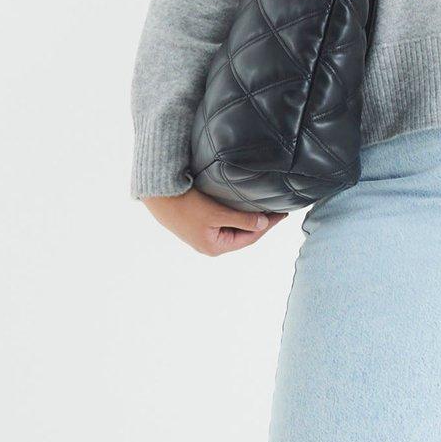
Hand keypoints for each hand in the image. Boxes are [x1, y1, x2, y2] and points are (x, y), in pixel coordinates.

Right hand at [142, 186, 289, 255]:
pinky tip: (243, 204)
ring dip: (248, 217)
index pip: (251, 237)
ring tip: (264, 207)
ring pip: (233, 227)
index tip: (283, 213)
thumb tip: (264, 224)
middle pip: (243, 233)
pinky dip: (235, 213)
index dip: (269, 225)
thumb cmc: (185, 205)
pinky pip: (223, 220)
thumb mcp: (217, 213)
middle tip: (277, 209)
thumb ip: (243, 220)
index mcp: (215, 247)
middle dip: (260, 222)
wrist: (157, 194)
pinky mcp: (198, 223)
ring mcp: (203, 235)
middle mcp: (210, 245)